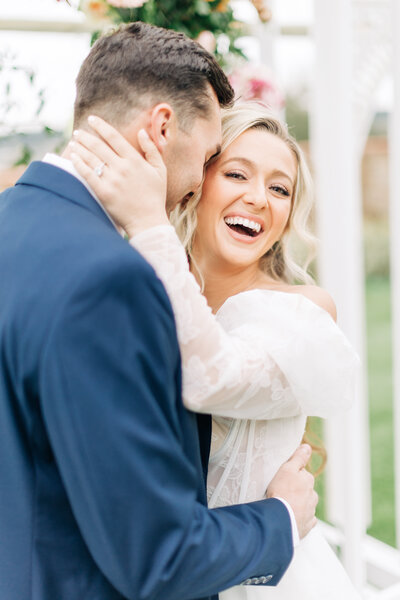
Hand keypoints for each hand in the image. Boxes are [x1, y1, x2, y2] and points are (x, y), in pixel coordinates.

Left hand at [69, 116, 168, 237]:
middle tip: (78, 132)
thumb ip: (151, 150)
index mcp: (135, 160)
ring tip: (74, 142)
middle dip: (86, 136)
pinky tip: (73, 157)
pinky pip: (87, 174)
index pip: (114, 137)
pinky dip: (79, 163)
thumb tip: (141, 132)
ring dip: (80, 147)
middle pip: (99, 146)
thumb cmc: (155, 196)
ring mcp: (112, 180)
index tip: (92, 119)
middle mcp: (122, 168)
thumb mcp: (160, 170)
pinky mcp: (103, 193)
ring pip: (91, 158)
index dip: (101, 126)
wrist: (148, 221)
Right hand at [266, 444, 317, 539]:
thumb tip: (307, 447)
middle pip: (305, 490)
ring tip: (284, 506)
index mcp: (308, 481)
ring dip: (298, 504)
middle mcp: (312, 496)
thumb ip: (298, 458)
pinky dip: (300, 518)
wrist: (280, 520)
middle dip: (296, 490)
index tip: (283, 478)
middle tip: (281, 492)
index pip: (302, 474)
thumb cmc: (282, 492)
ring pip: (305, 504)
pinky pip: (305, 519)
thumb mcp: (287, 469)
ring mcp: (310, 512)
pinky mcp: (307, 526)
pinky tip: (291, 517)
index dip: (291, 475)